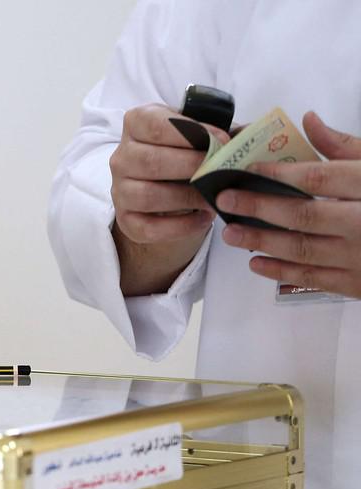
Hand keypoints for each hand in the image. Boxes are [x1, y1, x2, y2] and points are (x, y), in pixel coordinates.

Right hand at [110, 104, 228, 243]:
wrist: (164, 184)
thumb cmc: (184, 152)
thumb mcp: (196, 132)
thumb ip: (217, 132)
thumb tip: (246, 138)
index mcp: (136, 125)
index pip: (157, 126)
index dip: (192, 133)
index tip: (222, 140)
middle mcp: (121, 157)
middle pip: (151, 161)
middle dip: (192, 166)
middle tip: (221, 171)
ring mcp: (119, 190)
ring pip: (147, 195)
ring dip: (186, 198)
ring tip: (214, 199)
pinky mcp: (125, 219)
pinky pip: (147, 227)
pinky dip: (178, 227)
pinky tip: (203, 220)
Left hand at [218, 111, 360, 297]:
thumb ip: (349, 146)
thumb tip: (309, 120)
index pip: (320, 177)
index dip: (278, 174)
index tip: (247, 170)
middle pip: (304, 215)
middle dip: (259, 208)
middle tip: (226, 201)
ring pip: (303, 249)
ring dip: (262, 241)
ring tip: (231, 232)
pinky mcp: (358, 284)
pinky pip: (313, 278)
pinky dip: (281, 271)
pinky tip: (256, 262)